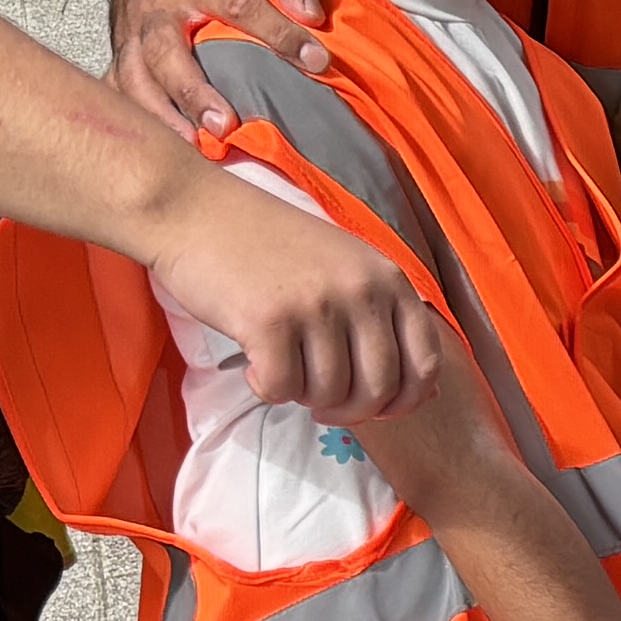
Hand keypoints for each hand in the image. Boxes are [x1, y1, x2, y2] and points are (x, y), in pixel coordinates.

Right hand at [104, 0, 335, 139]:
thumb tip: (310, 10)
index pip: (239, 5)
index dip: (278, 33)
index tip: (316, 60)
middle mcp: (158, 8)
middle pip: (167, 52)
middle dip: (193, 90)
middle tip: (224, 124)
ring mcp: (133, 34)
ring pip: (135, 78)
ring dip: (161, 115)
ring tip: (193, 146)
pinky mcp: (120, 53)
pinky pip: (117, 89)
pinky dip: (135, 118)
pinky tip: (160, 145)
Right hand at [155, 171, 444, 417]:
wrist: (194, 210)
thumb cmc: (268, 246)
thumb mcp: (345, 268)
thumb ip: (383, 321)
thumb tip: (425, 394)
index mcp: (388, 278)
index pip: (425, 363)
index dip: (403, 400)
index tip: (374, 407)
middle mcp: (361, 290)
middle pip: (378, 390)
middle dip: (349, 411)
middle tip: (320, 402)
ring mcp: (317, 305)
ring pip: (329, 394)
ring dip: (302, 395)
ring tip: (282, 366)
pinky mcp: (269, 322)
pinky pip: (282, 389)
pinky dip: (266, 389)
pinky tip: (254, 364)